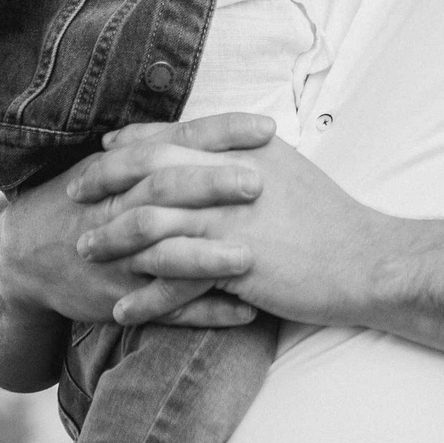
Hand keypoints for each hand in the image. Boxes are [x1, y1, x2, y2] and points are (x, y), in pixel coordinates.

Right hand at [0, 114, 271, 329]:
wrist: (20, 256)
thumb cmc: (81, 202)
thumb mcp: (108, 165)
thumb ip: (158, 145)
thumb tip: (224, 126)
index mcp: (122, 170)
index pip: (175, 141)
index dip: (220, 132)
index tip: (268, 127)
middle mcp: (118, 209)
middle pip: (164, 191)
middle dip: (210, 186)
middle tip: (259, 183)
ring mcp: (118, 258)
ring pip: (163, 256)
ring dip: (206, 257)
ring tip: (250, 257)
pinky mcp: (119, 299)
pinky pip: (165, 309)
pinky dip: (206, 313)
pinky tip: (246, 313)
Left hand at [72, 115, 405, 327]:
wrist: (369, 260)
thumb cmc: (331, 221)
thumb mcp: (287, 172)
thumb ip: (245, 159)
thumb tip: (215, 153)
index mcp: (244, 149)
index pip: (173, 135)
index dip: (132, 142)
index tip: (105, 151)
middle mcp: (232, 175)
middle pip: (150, 170)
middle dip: (106, 181)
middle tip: (75, 194)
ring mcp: (231, 218)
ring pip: (152, 222)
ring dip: (113, 238)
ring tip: (86, 252)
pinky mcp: (235, 261)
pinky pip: (173, 277)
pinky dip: (145, 293)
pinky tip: (123, 307)